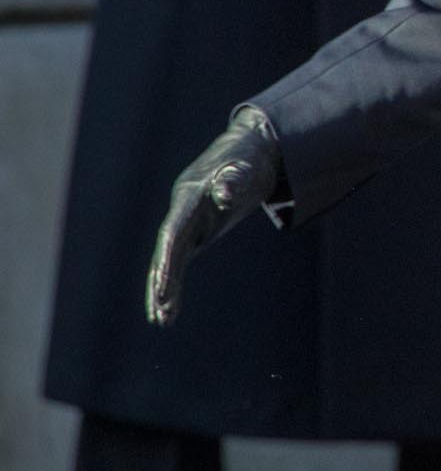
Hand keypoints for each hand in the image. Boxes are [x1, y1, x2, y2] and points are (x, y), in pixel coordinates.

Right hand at [145, 108, 280, 325]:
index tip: (161, 287)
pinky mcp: (196, 230)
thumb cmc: (248, 158)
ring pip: (170, 259)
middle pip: (167, 251)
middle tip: (160, 316)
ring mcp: (187, 221)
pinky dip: (174, 281)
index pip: (173, 233)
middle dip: (162, 282)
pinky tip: (170, 307)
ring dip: (164, 289)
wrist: (250, 150)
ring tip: (162, 321)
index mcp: (189, 196)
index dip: (166, 260)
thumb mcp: (245, 166)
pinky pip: (180, 259)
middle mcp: (182, 211)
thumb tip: (224, 194)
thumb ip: (233, 179)